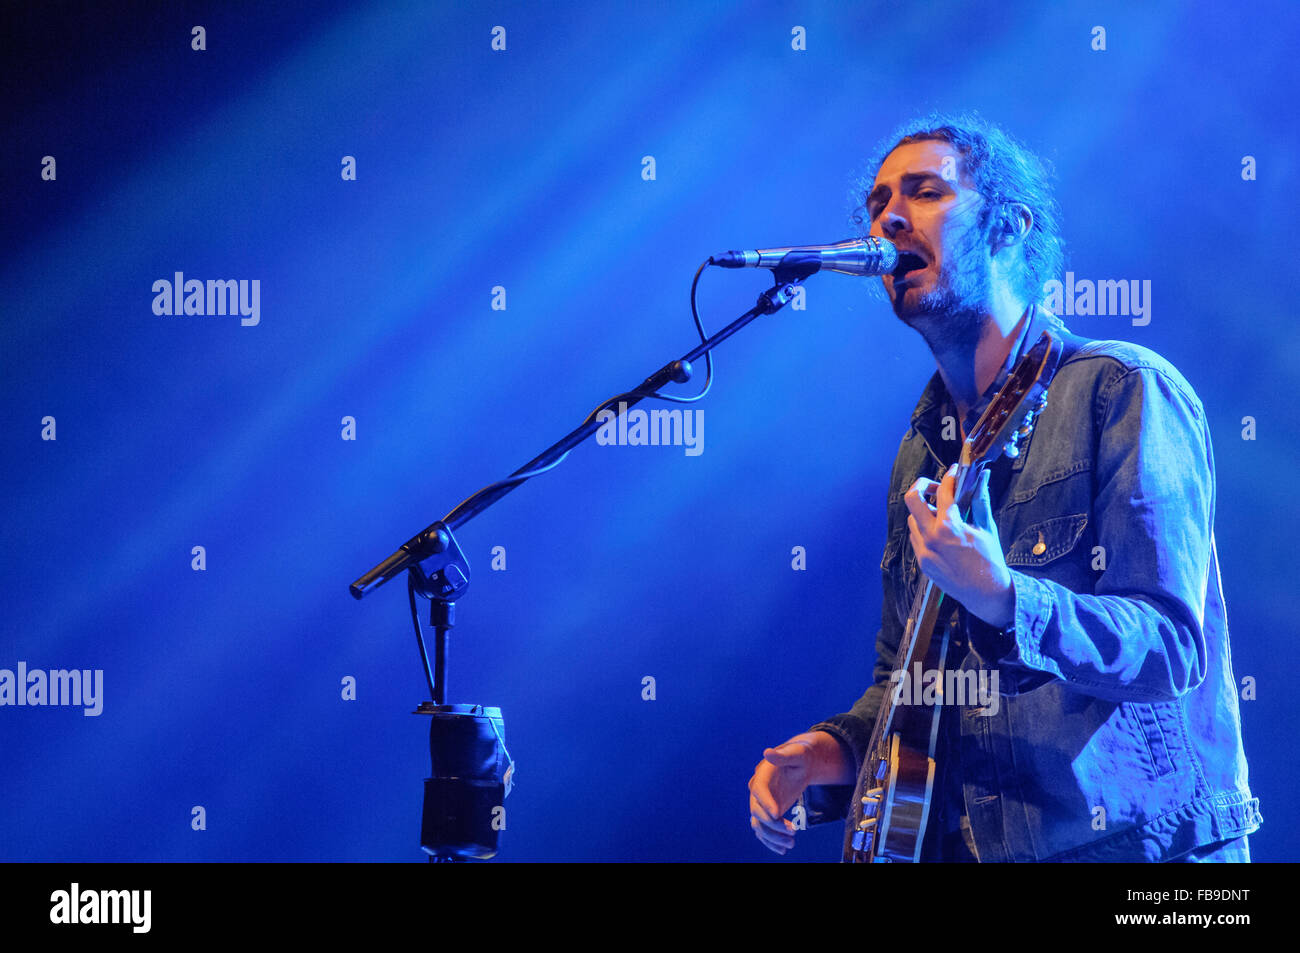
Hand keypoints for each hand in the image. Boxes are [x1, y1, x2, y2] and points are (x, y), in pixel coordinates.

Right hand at [748, 731, 849, 853]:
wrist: (801, 764)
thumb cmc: (800, 756)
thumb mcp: (796, 753)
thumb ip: (782, 755)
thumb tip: (766, 752)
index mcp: (762, 775)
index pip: (759, 790)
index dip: (766, 803)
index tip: (777, 815)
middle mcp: (757, 791)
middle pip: (757, 811)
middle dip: (772, 824)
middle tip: (792, 833)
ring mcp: (761, 804)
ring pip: (759, 825)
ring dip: (772, 837)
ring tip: (791, 844)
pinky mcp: (768, 813)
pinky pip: (764, 830)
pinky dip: (770, 841)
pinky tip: (782, 850)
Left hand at [903, 466, 1014, 628]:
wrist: (986, 593)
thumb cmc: (990, 559)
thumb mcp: (987, 528)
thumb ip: (980, 500)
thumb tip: (983, 477)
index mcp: (950, 526)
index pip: (943, 491)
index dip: (950, 477)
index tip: (955, 472)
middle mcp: (931, 537)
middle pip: (912, 499)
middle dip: (923, 486)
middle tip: (937, 487)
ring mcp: (924, 551)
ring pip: (912, 519)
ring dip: (924, 511)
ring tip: (942, 513)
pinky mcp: (922, 562)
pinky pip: (916, 537)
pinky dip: (924, 529)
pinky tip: (940, 532)